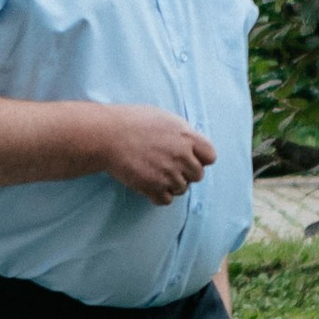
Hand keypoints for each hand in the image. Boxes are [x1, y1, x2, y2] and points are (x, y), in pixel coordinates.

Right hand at [97, 106, 218, 203]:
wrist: (107, 134)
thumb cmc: (131, 121)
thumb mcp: (163, 118)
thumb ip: (182, 133)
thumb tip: (190, 143)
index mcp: (187, 137)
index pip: (210, 156)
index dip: (200, 158)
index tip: (188, 157)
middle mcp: (182, 156)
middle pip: (198, 175)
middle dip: (186, 172)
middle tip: (168, 166)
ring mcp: (168, 173)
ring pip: (182, 189)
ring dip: (171, 184)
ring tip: (155, 174)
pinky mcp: (153, 187)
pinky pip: (166, 199)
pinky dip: (159, 195)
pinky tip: (149, 185)